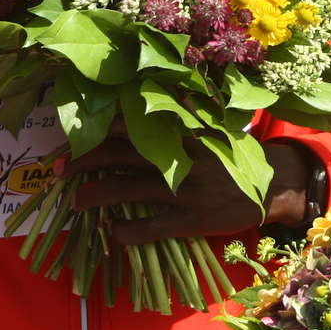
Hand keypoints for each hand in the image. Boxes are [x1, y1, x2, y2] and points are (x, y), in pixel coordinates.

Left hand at [69, 137, 314, 241]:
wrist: (272, 186)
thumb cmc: (233, 156)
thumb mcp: (210, 127)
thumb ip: (180, 115)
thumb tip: (150, 96)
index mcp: (179, 132)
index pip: (130, 127)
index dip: (97, 132)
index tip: (71, 137)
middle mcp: (177, 158)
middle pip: (120, 157)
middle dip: (84, 162)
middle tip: (58, 169)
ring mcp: (183, 190)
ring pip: (128, 191)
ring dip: (96, 196)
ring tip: (76, 202)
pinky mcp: (191, 220)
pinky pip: (151, 228)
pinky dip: (127, 232)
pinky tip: (111, 233)